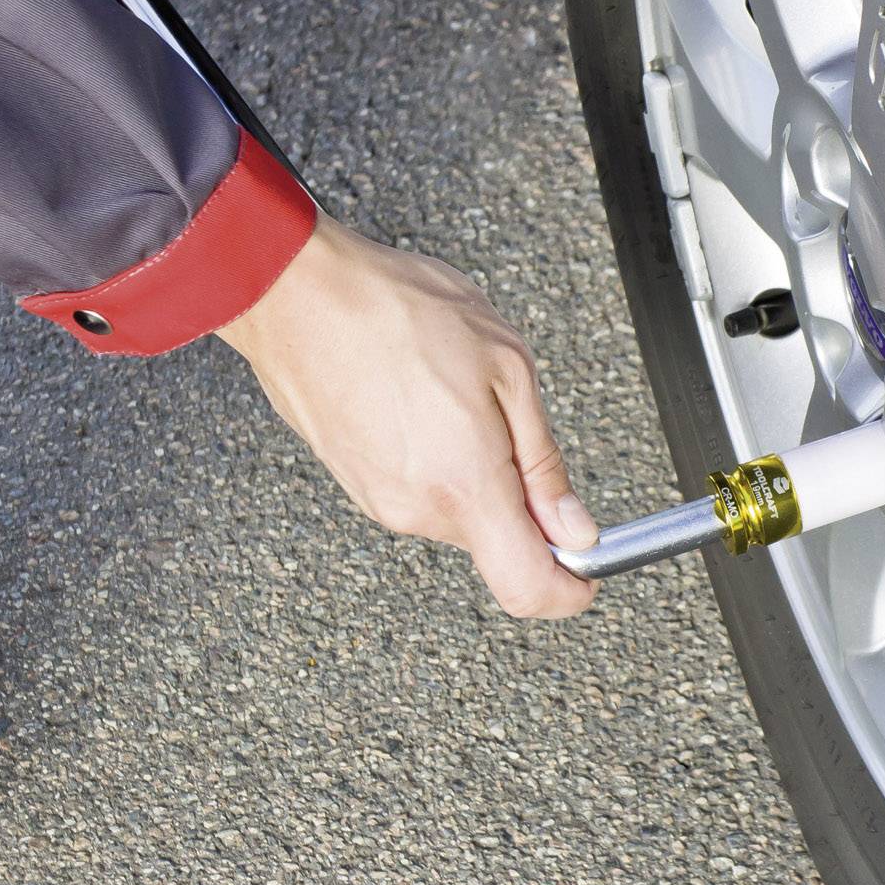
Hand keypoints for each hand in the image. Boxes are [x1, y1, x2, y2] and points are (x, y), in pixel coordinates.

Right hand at [218, 215, 597, 618]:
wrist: (298, 294)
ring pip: (458, 510)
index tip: (586, 569)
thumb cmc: (397, 312)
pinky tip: (420, 397)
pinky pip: (419, 489)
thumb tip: (573, 526)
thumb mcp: (507, 367)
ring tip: (451, 392)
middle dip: (519, 494)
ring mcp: (378, 500)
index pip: (527, 588)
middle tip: (507, 417)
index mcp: (465, 485)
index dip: (567, 591)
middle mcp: (418, 509)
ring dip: (475, 466)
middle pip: (496, 541)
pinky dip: (436, 456)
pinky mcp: (355, 483)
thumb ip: (544, 461)